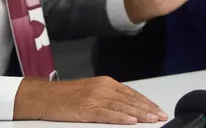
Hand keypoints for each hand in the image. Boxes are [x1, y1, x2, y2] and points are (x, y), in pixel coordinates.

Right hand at [13, 76, 167, 123]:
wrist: (45, 96)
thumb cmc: (66, 96)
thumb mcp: (91, 91)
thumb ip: (109, 97)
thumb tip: (127, 107)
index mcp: (105, 83)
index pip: (132, 94)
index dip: (146, 102)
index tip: (157, 109)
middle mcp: (102, 88)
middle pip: (130, 100)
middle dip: (147, 109)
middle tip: (160, 116)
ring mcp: (95, 98)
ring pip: (122, 107)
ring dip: (139, 115)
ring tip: (152, 120)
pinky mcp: (87, 109)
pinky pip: (108, 115)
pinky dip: (120, 119)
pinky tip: (131, 122)